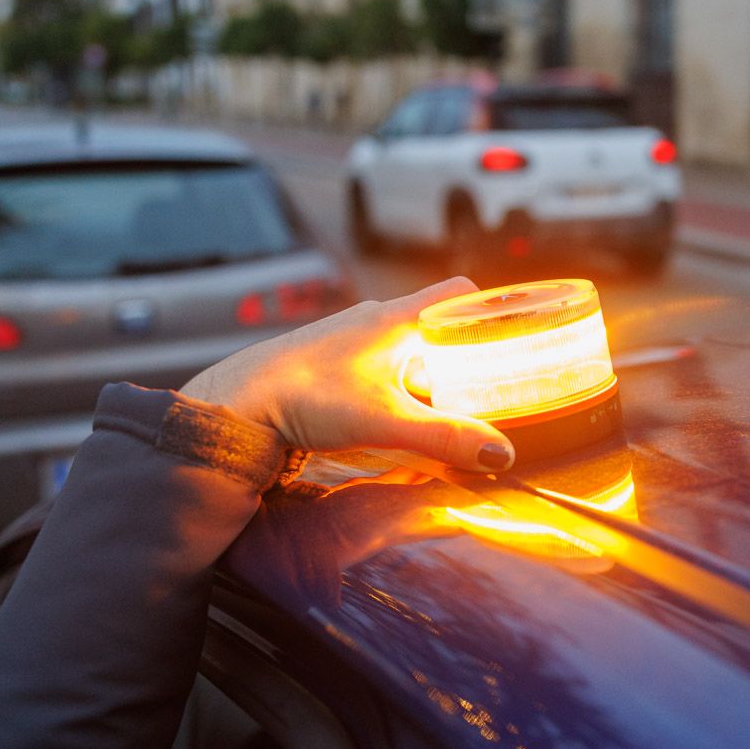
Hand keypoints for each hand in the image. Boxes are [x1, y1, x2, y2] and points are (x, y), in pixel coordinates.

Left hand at [181, 277, 514, 472]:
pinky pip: (379, 370)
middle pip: (437, 327)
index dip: (491, 310)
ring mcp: (348, 343)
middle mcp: (373, 322)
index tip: (513, 336)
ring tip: (445, 412)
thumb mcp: (386, 419)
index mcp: (395, 318)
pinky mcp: (328, 367)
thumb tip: (500, 454)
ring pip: (406, 352)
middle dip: (464, 355)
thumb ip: (446, 438)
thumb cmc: (303, 395)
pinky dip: (398, 390)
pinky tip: (396, 420)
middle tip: (487, 387)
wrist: (236, 405)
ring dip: (429, 377)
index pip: (460, 293)